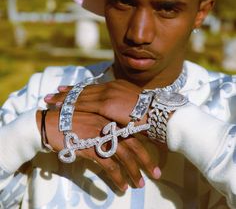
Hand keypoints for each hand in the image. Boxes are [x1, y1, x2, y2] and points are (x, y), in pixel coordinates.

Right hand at [36, 110, 160, 190]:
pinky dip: (117, 177)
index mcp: (111, 118)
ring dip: (134, 172)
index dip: (145, 145)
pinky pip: (109, 165)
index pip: (134, 132)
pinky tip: (121, 186)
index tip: (153, 156)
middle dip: (146, 160)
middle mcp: (109, 126)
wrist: (51, 122)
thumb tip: (117, 139)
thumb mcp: (92, 118)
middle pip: (134, 144)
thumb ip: (106, 126)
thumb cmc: (70, 121)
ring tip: (139, 184)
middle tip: (155, 174)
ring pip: (124, 156)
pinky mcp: (91, 147)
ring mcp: (101, 136)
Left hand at [45, 79, 141, 124]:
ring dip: (64, 98)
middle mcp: (110, 86)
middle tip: (52, 93)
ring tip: (51, 99)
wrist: (158, 115)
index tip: (67, 89)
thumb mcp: (133, 106)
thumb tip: (113, 113)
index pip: (93, 87)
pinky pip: (84, 104)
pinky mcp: (106, 103)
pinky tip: (60, 107)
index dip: (78, 89)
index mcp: (117, 86)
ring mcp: (107, 93)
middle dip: (66, 92)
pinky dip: (70, 105)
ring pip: (80, 95)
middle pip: (83, 90)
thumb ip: (120, 106)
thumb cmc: (149, 114)